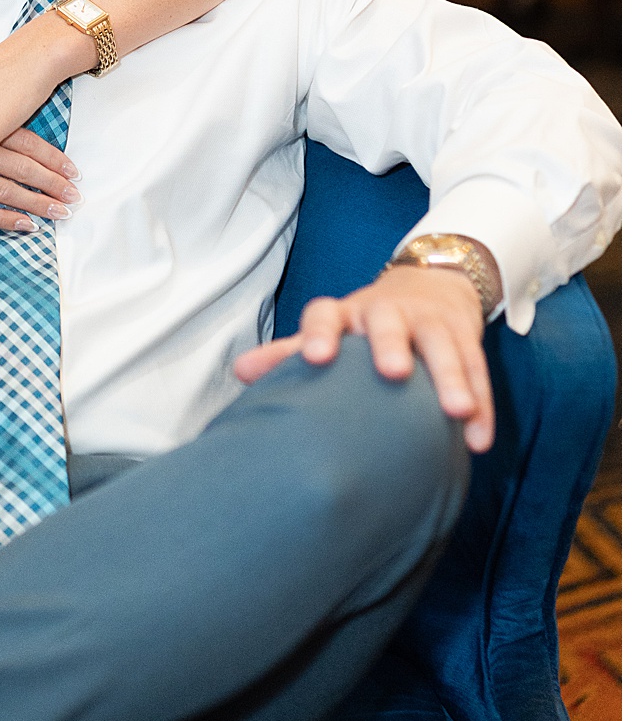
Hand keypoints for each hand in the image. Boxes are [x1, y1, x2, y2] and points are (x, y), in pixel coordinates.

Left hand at [234, 265, 494, 451]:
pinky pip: (476, 367)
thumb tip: (240, 373)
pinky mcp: (465, 335)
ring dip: (451, 378)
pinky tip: (479, 438)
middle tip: (392, 372)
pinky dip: (481, 402)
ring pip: (442, 345)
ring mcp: (430, 321)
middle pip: (389, 320)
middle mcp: (387, 311)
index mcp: (347, 312)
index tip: (315, 357)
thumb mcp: (332, 328)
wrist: (430, 283)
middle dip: (391, 343)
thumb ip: (289, 353)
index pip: (325, 313)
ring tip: (456, 413)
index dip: (319, 332)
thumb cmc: (366, 321)